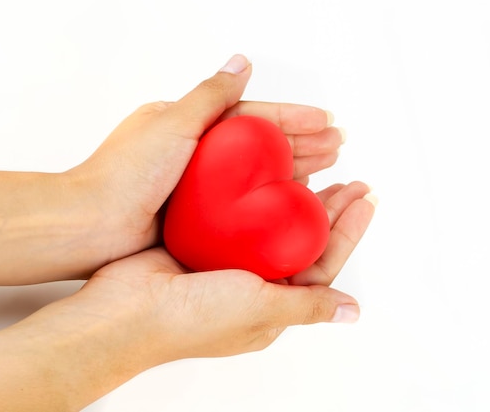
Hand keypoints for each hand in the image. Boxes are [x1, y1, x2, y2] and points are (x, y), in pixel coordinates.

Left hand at [64, 54, 341, 268]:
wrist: (92, 225)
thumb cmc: (124, 173)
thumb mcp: (172, 122)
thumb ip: (211, 95)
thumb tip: (241, 61)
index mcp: (187, 122)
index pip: (249, 115)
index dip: (289, 116)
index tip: (325, 119)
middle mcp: (194, 151)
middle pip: (258, 143)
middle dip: (300, 141)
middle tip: (337, 145)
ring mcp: (195, 185)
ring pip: (254, 173)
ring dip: (291, 168)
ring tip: (327, 168)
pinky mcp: (194, 214)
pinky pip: (240, 203)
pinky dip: (268, 199)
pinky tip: (292, 200)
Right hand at [65, 180, 374, 365]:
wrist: (125, 309)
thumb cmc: (192, 320)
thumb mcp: (261, 311)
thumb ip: (307, 305)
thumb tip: (351, 311)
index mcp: (270, 303)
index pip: (321, 262)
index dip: (347, 231)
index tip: (364, 199)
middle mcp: (251, 283)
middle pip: (299, 239)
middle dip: (328, 210)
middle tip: (350, 180)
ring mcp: (224, 261)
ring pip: (268, 222)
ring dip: (292, 197)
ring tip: (316, 170)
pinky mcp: (199, 241)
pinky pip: (234, 213)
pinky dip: (250, 194)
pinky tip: (262, 173)